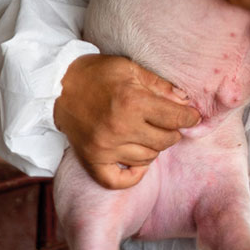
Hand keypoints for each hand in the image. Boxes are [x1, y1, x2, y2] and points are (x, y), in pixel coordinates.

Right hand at [55, 54, 201, 189]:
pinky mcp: (91, 159)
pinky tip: (138, 162)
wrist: (58, 86)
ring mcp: (104, 147)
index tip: (191, 116)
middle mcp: (120, 128)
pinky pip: (116, 181)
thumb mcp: (132, 69)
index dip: (190, 118)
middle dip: (173, 131)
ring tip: (148, 134)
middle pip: (165, 141)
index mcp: (133, 102)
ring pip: (148, 158)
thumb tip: (185, 102)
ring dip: (154, 148)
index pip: (176, 119)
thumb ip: (161, 86)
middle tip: (168, 123)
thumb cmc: (98, 74)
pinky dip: (132, 176)